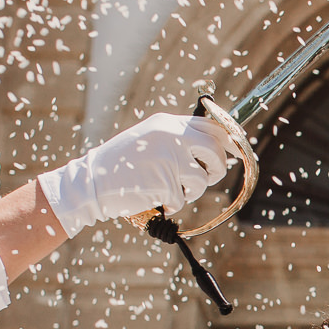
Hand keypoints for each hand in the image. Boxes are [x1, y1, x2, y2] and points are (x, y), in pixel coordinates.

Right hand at [38, 113, 234, 237]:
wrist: (91, 182)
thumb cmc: (122, 164)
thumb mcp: (150, 140)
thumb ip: (178, 139)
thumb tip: (218, 147)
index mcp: (168, 123)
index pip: (212, 126)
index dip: (230, 141)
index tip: (237, 152)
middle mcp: (171, 135)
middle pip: (215, 150)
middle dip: (216, 169)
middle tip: (206, 178)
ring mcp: (167, 157)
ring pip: (201, 179)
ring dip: (190, 191)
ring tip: (169, 190)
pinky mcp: (163, 181)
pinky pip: (180, 199)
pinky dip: (170, 205)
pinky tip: (153, 198)